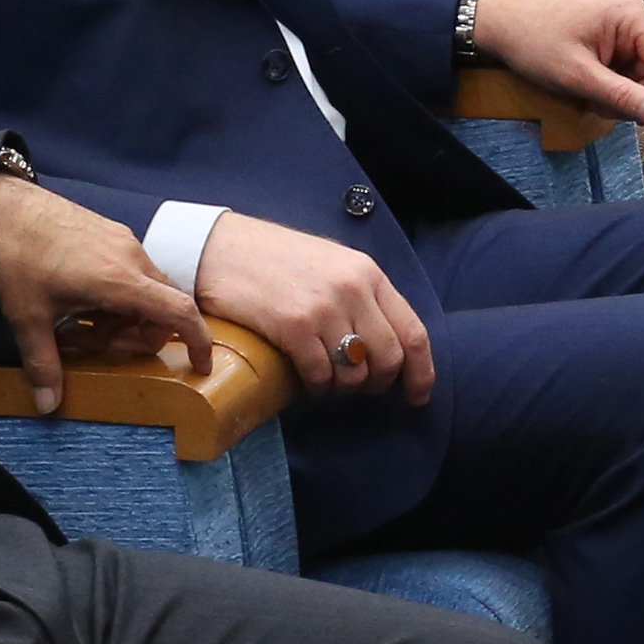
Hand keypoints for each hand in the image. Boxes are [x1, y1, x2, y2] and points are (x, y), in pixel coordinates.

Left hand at [0, 170, 215, 407]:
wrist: (0, 204)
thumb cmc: (17, 256)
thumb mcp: (27, 316)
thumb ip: (43, 362)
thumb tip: (48, 405)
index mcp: (121, 280)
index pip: (179, 311)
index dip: (198, 341)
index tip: (200, 366)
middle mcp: (133, 258)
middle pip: (162, 307)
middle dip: (136, 336)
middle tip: (92, 344)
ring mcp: (124, 241)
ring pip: (146, 290)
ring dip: (123, 317)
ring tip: (78, 323)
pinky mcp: (112, 233)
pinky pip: (132, 272)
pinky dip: (117, 296)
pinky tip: (78, 300)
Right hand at [189, 208, 435, 402]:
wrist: (222, 248)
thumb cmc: (275, 260)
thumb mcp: (332, 265)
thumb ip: (361, 297)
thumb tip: (382, 344)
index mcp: (369, 273)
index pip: (413, 332)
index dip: (421, 372)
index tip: (418, 396)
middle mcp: (353, 289)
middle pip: (389, 359)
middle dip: (376, 383)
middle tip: (356, 387)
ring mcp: (325, 307)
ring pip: (354, 373)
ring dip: (342, 388)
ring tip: (325, 380)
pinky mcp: (294, 325)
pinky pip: (320, 375)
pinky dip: (316, 387)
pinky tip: (305, 380)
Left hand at [465, 0, 643, 121]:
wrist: (497, 20)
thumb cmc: (533, 40)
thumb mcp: (576, 75)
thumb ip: (620, 95)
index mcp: (632, 15)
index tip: (636, 116)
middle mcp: (634, 15)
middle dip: (633, 95)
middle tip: (597, 104)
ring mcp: (622, 25)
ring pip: (641, 73)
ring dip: (619, 93)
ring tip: (585, 94)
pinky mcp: (610, 36)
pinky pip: (625, 68)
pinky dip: (609, 85)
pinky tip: (585, 86)